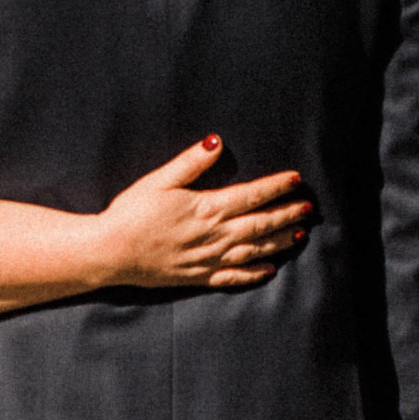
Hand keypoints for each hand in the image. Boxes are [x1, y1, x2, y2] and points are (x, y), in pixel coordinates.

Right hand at [96, 137, 311, 290]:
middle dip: (287, 214)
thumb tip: (217, 142)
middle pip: (260, 224)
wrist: (109, 252)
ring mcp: (208, 259)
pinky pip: (233, 278)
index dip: (276, 187)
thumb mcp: (159, 180)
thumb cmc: (130, 213)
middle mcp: (214, 235)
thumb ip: (191, 162)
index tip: (296, 179)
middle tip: (309, 208)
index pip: (252, 195)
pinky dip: (254, 274)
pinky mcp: (198, 277)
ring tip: (299, 234)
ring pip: (253, 250)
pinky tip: (270, 270)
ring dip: (279, 242)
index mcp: (207, 208)